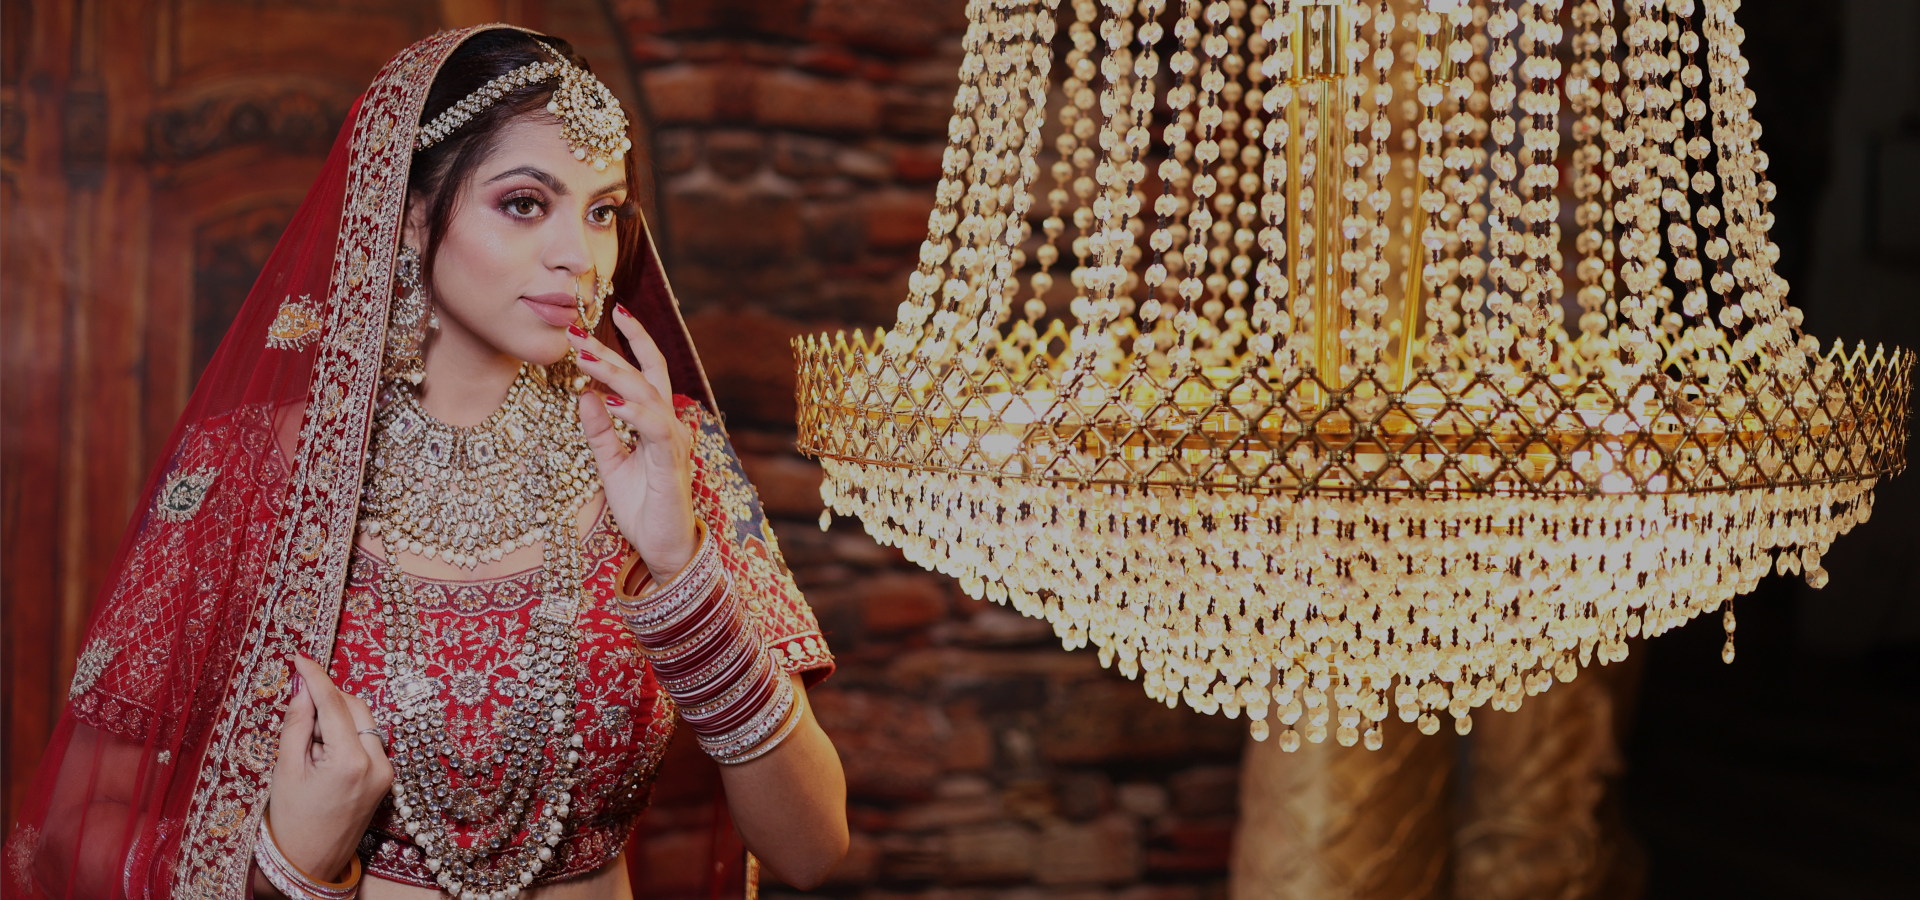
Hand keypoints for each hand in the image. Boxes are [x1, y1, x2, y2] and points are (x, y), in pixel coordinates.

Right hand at [264, 655, 391, 883]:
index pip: (334, 703)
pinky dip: (347, 736)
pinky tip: (324, 756)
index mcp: (350, 761)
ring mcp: (387, 772)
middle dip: (326, 702)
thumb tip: (303, 686)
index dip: (315, 677)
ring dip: (336, 720)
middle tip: (299, 715)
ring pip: (363, 721)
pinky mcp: (387, 778)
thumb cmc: (291, 821)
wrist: (309, 863)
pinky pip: (368, 740)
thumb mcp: (285, 768)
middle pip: (355, 707)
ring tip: (310, 748)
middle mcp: (378, 763)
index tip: (300, 658)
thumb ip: (297, 722)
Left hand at [569, 306, 698, 580]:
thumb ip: (599, 431)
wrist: (665, 549)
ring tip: (585, 357)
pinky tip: (610, 400)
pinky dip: (633, 412)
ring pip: (647, 394)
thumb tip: (583, 395)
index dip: (632, 341)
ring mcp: (673, 442)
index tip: (612, 313)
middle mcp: (669, 425)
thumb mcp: (610, 464)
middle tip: (577, 332)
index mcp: (656, 422)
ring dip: (615, 373)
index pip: (647, 371)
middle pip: (645, 374)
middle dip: (611, 349)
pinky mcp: (671, 463)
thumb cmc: (644, 508)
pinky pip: (654, 428)